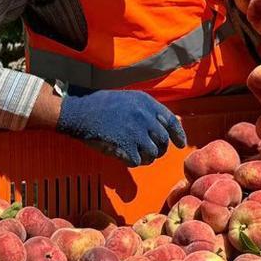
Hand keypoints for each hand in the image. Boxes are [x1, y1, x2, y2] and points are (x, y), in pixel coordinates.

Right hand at [56, 89, 186, 166]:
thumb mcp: (128, 99)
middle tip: (151, 152)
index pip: (171, 121)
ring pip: (153, 153)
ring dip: (147, 157)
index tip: (180, 144)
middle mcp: (144, 116)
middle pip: (163, 140)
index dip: (178, 134)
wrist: (80, 113)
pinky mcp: (126, 146)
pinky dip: (133, 161)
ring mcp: (136, 132)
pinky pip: (138, 161)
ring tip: (137, 155)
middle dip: (159, 149)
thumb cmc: (102, 105)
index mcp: (146, 103)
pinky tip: (126, 157)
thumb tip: (164, 123)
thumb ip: (147, 110)